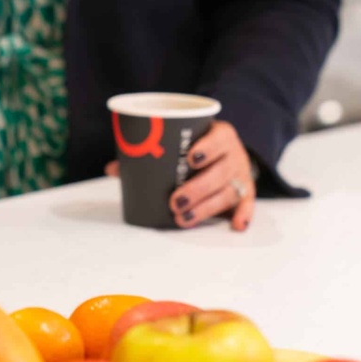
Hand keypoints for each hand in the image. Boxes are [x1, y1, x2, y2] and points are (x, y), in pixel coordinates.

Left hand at [105, 121, 254, 231]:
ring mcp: (241, 175)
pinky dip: (244, 215)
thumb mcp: (180, 145)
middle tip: (175, 201)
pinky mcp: (245, 192)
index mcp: (219, 136)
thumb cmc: (196, 148)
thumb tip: (112, 168)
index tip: (191, 159)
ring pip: (229, 192)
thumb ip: (147, 155)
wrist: (226, 151)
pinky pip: (247, 204)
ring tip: (183, 217)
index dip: (207, 148)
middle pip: (221, 172)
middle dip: (198, 188)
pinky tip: (236, 225)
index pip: (219, 139)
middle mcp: (233, 155)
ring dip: (207, 207)